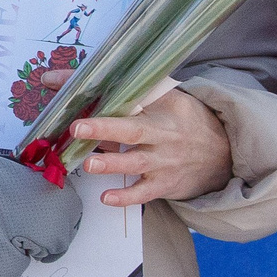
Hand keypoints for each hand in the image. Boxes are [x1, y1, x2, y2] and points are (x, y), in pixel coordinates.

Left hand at [70, 87, 232, 206]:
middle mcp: (163, 136)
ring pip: (138, 163)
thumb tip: (52, 79)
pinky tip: (106, 198)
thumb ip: (109, 88)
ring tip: (89, 165)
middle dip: (105, 129)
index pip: (132, 100)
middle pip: (134, 130)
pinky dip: (127, 197)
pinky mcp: (165, 185)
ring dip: (112, 164)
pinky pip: (145, 193)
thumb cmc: (182, 119)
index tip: (81, 93)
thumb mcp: (158, 97)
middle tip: (78, 128)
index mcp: (160, 109)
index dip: (108, 95)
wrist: (224, 152)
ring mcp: (165, 162)